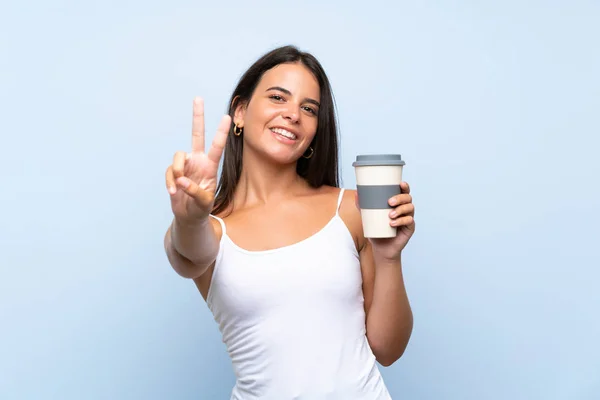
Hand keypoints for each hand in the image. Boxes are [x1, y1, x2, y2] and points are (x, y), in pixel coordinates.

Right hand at [165, 97, 230, 221]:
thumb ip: (195, 191)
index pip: (217, 147)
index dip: (221, 132)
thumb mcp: (203, 202)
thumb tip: (181, 180)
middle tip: (198, 98)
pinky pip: (169, 171)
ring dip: (176, 171)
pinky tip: (173, 192)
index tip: (226, 117)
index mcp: (211, 166)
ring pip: (177, 157)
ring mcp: (185, 165)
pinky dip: (169, 182)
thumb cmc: (201, 208)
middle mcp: (198, 161)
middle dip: (197, 117)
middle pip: (197, 135)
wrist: (189, 216)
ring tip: (178, 187)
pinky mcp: (174, 171)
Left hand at [357, 182, 415, 261]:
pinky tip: (393, 223)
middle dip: (400, 198)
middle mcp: (405, 208)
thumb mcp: (368, 217)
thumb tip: (357, 193)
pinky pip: (409, 221)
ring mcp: (408, 218)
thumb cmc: (376, 229)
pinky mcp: (410, 228)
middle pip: (408, 198)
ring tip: (390, 215)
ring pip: (410, 208)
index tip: (400, 184)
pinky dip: (401, 221)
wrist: (381, 247)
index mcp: (397, 203)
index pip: (404, 191)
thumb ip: (363, 206)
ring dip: (400, 210)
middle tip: (389, 202)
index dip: (405, 186)